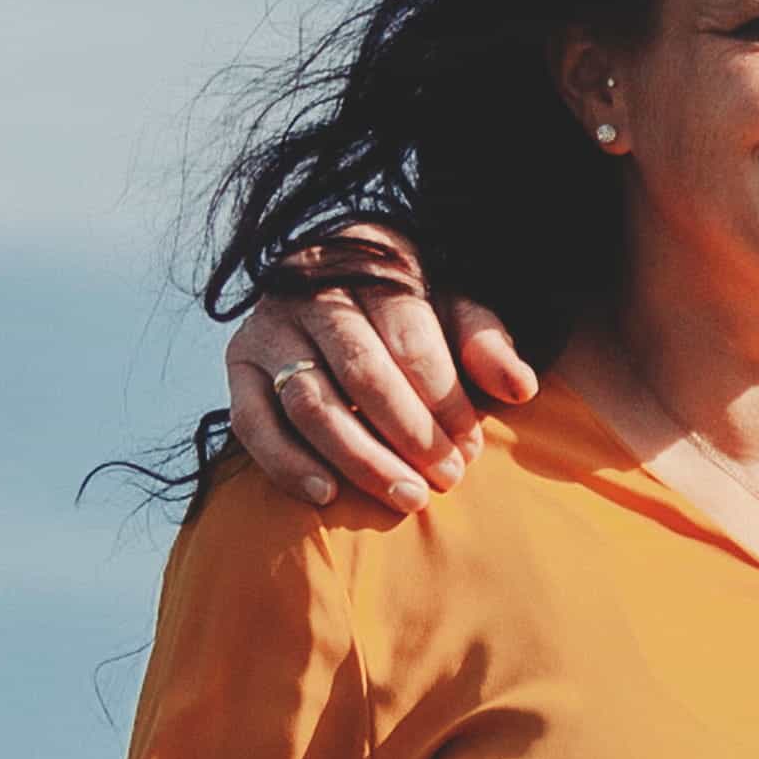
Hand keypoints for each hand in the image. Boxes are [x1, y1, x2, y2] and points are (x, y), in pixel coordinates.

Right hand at [223, 226, 530, 527]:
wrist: (338, 298)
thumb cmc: (412, 313)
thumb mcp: (455, 312)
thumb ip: (486, 344)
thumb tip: (520, 387)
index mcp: (373, 261)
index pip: (409, 335)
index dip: (443, 397)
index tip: (470, 447)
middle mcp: (311, 286)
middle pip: (362, 371)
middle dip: (409, 433)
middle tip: (445, 479)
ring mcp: (269, 324)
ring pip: (311, 401)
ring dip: (359, 458)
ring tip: (405, 497)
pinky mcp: (238, 363)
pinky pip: (253, 421)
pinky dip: (287, 462)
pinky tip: (326, 494)